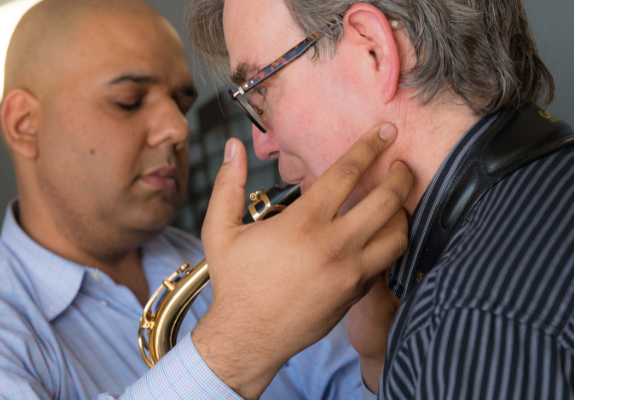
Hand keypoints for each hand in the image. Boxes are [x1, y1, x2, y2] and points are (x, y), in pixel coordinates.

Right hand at [192, 124, 412, 399]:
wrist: (247, 338)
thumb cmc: (234, 282)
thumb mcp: (219, 230)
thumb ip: (228, 185)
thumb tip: (233, 146)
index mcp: (303, 223)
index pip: (348, 173)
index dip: (370, 146)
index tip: (386, 131)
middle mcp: (333, 246)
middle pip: (386, 201)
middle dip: (401, 176)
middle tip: (402, 165)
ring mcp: (350, 273)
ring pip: (398, 235)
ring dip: (403, 212)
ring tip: (397, 201)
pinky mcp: (356, 293)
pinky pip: (386, 262)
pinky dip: (390, 243)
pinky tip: (382, 233)